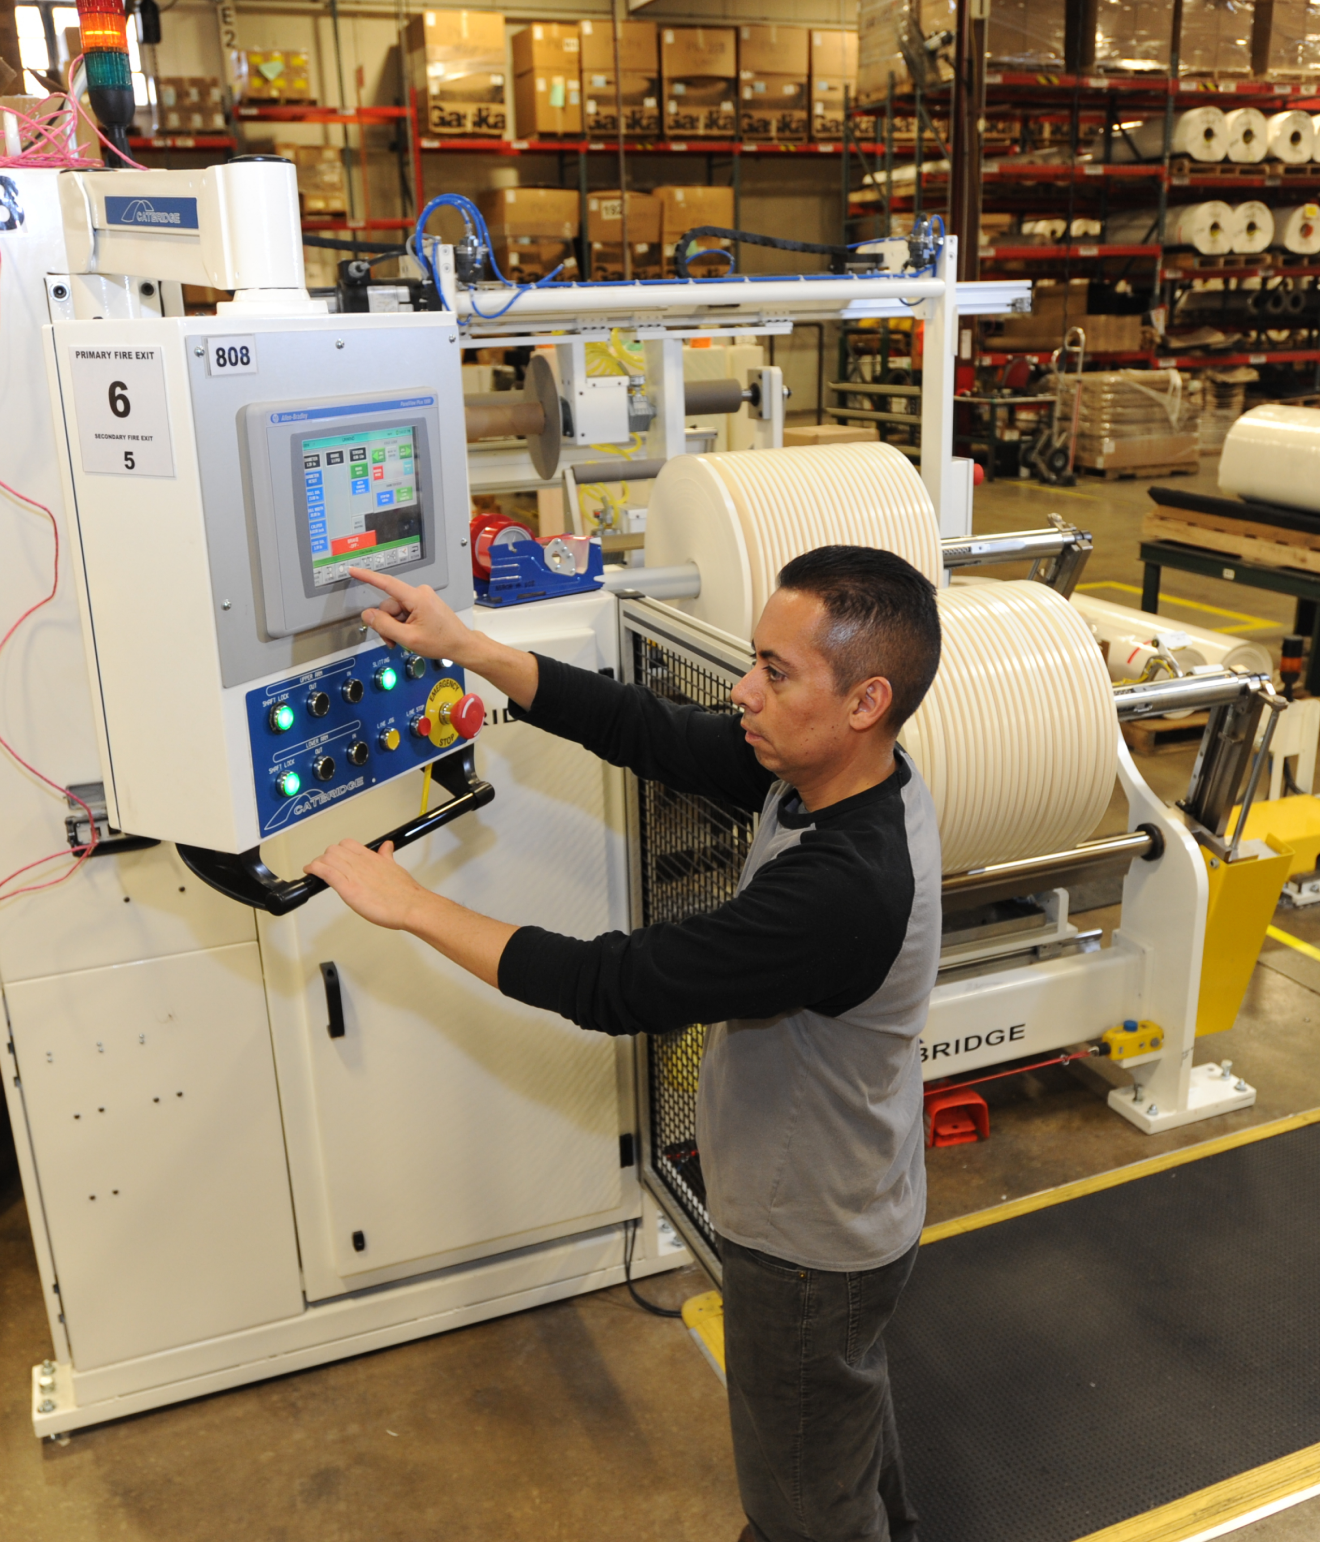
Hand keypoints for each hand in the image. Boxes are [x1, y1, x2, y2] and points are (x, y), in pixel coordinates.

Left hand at [304, 839, 423, 930]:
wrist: (411, 906)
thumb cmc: (406, 893)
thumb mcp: (396, 867)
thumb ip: (386, 856)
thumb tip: (386, 847)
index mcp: (372, 857)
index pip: (348, 844)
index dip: (338, 850)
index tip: (334, 859)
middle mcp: (361, 863)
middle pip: (334, 850)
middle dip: (326, 857)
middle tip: (324, 868)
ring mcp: (354, 875)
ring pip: (328, 858)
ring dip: (318, 863)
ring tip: (315, 871)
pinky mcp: (349, 889)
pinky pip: (327, 872)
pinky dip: (315, 869)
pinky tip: (310, 871)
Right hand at [348, 567, 470, 662]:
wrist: (461, 645)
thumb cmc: (441, 642)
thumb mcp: (409, 638)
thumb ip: (385, 626)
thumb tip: (368, 615)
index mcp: (417, 598)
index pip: (387, 584)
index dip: (368, 577)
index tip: (354, 570)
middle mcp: (419, 593)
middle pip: (389, 605)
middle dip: (387, 624)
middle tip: (392, 641)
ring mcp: (422, 598)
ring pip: (395, 611)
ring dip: (394, 626)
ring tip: (403, 640)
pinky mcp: (423, 604)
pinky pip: (404, 612)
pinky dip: (402, 624)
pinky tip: (409, 635)